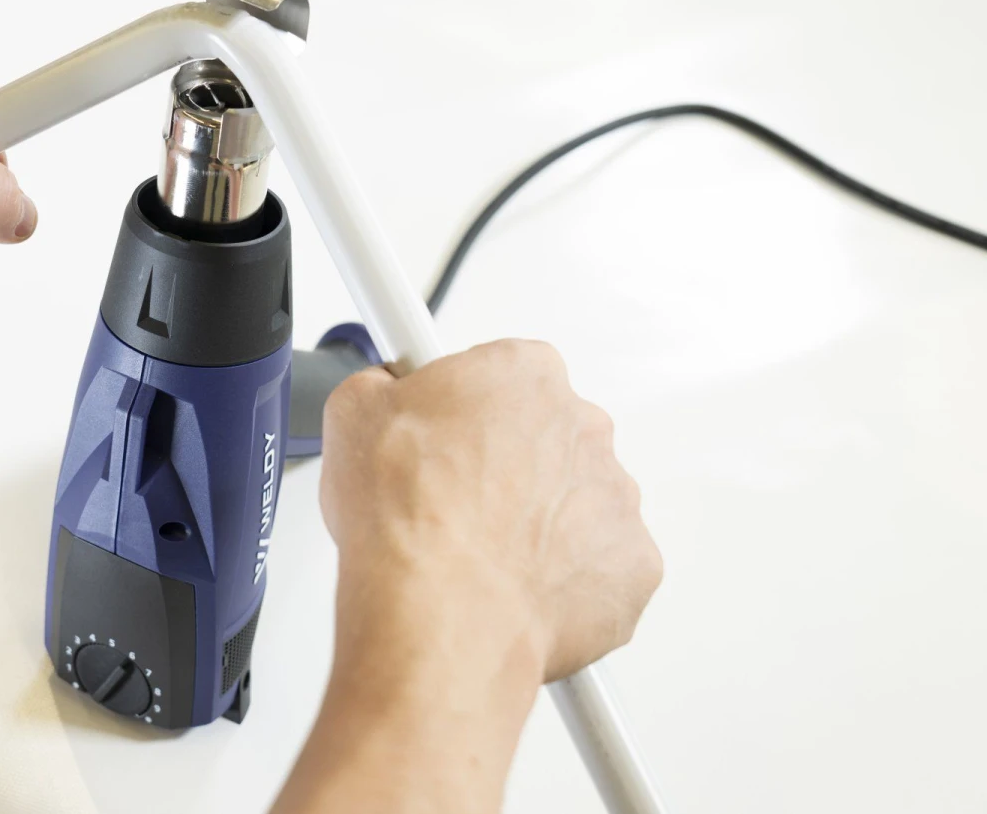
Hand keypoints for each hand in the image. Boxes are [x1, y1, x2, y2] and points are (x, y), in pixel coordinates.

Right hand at [320, 339, 661, 680]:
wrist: (439, 614)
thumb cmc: (405, 519)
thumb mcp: (353, 412)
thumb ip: (382, 386)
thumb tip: (384, 393)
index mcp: (524, 373)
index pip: (501, 375)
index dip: (463, 412)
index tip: (441, 437)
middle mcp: (583, 426)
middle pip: (545, 438)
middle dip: (505, 468)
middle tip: (449, 505)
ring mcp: (616, 499)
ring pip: (575, 506)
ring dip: (536, 525)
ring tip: (475, 558)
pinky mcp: (633, 569)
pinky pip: (599, 571)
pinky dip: (563, 583)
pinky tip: (511, 592)